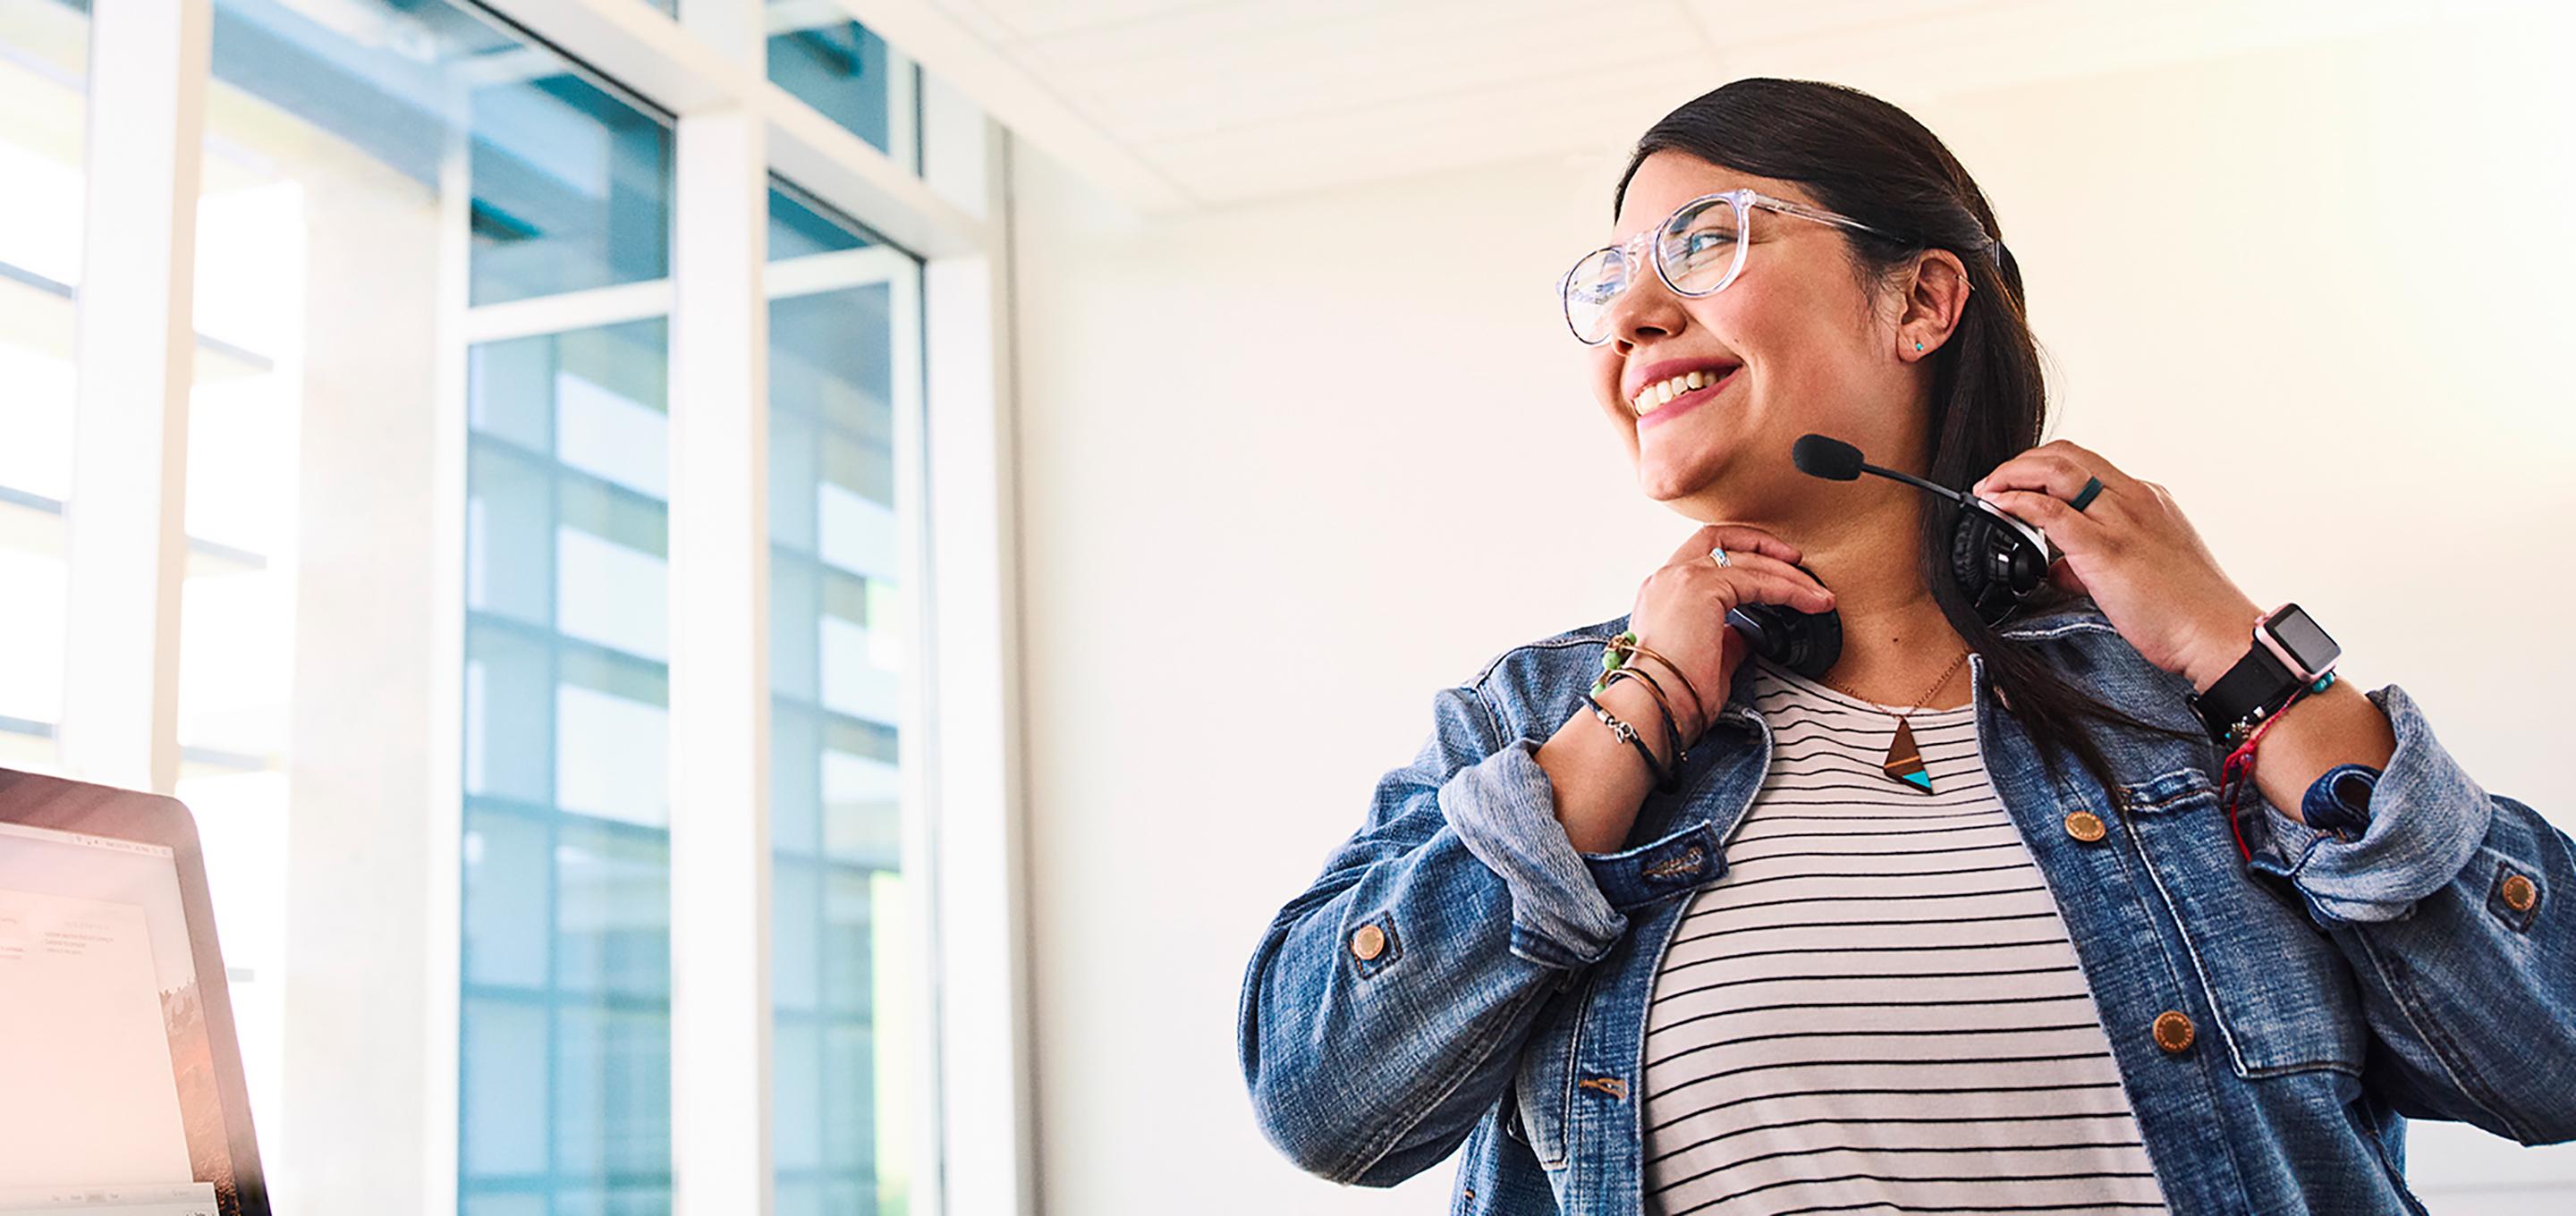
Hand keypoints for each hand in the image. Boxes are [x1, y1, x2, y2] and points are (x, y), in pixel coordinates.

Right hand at [1627, 524, 1835, 738]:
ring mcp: (1682, 577)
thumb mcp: (1706, 659)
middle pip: (1720, 537)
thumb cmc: (1672, 694)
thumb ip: (1726, 639)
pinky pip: (1757, 580)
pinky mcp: (1702, 588)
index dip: (1743, 555)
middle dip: (1762, 544)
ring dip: (1785, 571)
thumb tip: (1748, 635)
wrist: (1652, 706)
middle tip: (1796, 560)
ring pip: (1746, 558)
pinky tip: (1810, 601)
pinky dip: (1788, 588)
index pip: (1705, 554)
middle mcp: (1667, 576)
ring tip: (1815, 590)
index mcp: (1661, 591)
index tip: (1773, 569)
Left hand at [1973, 441, 2258, 690]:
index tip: (2018, 481)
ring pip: (2056, 470)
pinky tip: (1998, 506)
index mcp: (2147, 499)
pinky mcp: (2106, 548)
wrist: (2216, 632)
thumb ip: (2096, 562)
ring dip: (2013, 473)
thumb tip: (2056, 568)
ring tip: (1989, 489)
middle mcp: (2135, 499)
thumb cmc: (2186, 608)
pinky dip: (2017, 501)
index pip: (2086, 463)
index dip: (2043, 465)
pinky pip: (2050, 511)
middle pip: (2066, 454)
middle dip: (2022, 461)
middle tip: (1995, 482)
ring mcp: (2121, 519)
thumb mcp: (2143, 569)